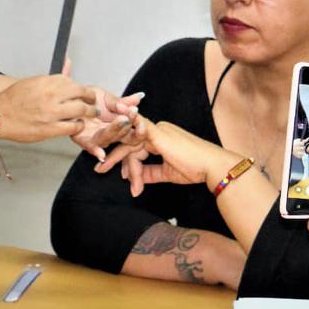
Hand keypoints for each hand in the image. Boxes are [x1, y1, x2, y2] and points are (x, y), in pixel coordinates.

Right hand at [0, 73, 96, 142]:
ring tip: (92, 113)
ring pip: (80, 110)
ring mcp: (51, 113)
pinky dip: (78, 125)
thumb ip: (52, 77)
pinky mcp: (49, 129)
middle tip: (92, 101)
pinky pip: (72, 127)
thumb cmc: (13, 99)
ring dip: (89, 112)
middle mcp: (51, 95)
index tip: (82, 91)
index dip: (79, 87)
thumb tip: (68, 61)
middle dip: (90, 97)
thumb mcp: (32, 82)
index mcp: (46, 82)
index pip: (71, 81)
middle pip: (80, 93)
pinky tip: (78, 125)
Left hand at [60, 59, 143, 159]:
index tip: (143, 119)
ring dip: (116, 129)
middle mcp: (110, 134)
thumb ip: (123, 101)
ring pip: (109, 138)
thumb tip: (139, 97)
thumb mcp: (108, 98)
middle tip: (131, 113)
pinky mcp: (83, 141)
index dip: (140, 127)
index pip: (133, 130)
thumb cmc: (88, 99)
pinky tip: (101, 154)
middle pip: (123, 135)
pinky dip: (96, 151)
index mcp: (118, 126)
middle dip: (128, 124)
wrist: (70, 98)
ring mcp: (97, 139)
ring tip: (121, 118)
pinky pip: (90, 147)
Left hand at [95, 118, 241, 196]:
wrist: (210, 166)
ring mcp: (158, 130)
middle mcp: (158, 130)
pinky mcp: (158, 134)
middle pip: (130, 143)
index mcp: (161, 137)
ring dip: (116, 157)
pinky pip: (136, 134)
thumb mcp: (168, 172)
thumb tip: (137, 178)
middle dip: (113, 156)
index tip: (119, 175)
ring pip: (130, 142)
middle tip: (98, 168)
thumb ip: (151, 173)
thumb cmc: (195, 169)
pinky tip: (112, 143)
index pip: (137, 147)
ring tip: (102, 168)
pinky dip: (124, 140)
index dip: (126, 161)